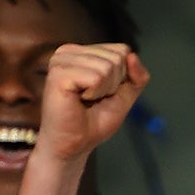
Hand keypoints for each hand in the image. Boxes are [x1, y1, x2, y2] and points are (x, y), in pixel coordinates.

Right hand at [36, 43, 148, 163]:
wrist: (75, 143)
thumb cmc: (94, 120)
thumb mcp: (124, 95)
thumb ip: (136, 76)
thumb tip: (133, 55)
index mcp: (83, 52)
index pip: (122, 51)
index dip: (122, 77)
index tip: (103, 92)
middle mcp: (69, 51)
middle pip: (117, 58)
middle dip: (114, 84)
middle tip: (93, 98)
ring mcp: (61, 60)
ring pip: (108, 67)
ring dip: (104, 90)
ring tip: (85, 99)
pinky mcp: (58, 73)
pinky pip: (96, 78)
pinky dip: (95, 93)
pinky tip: (78, 99)